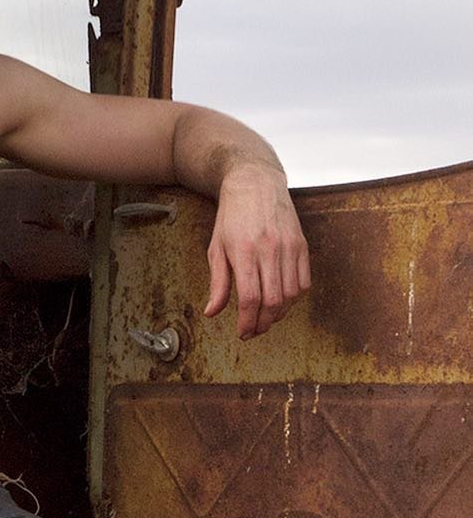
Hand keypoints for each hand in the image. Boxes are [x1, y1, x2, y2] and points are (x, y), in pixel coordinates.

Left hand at [203, 165, 310, 338]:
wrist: (255, 184)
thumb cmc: (232, 217)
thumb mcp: (216, 248)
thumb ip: (218, 283)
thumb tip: (212, 312)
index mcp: (244, 251)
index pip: (251, 298)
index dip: (248, 322)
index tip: (243, 332)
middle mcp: (270, 250)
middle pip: (273, 300)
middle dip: (264, 323)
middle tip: (254, 330)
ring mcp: (289, 247)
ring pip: (291, 294)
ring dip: (280, 313)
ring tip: (266, 318)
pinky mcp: (302, 245)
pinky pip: (304, 281)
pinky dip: (295, 298)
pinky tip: (282, 301)